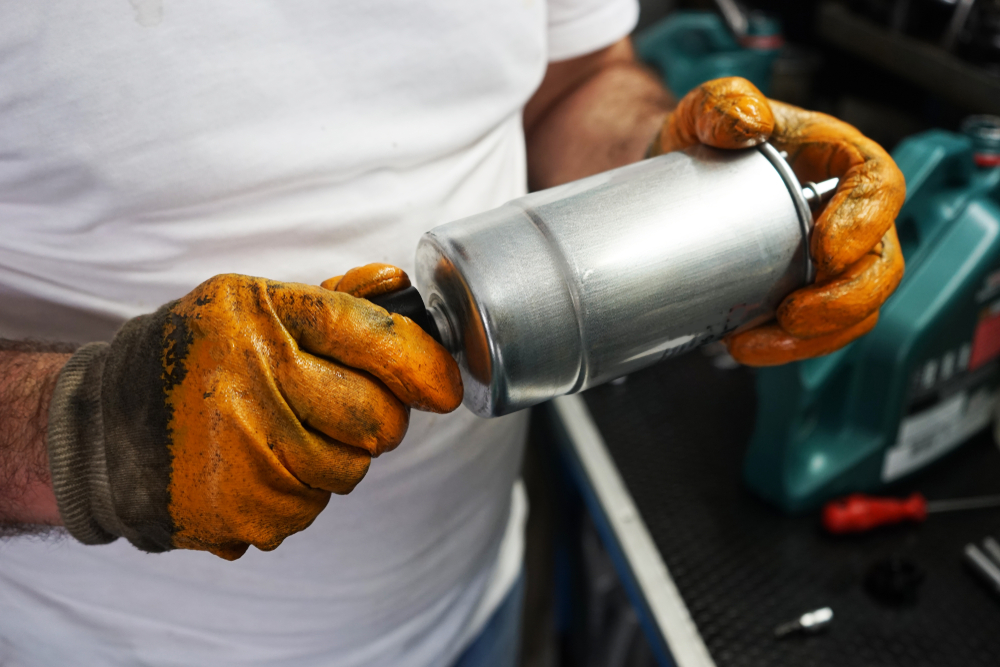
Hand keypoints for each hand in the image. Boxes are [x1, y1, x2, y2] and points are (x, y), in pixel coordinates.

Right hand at [47, 268, 461, 559]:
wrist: (102, 427)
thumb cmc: (190, 358)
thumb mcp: (250, 307)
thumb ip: (331, 299)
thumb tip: (398, 284)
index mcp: (261, 319)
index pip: (374, 336)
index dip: (424, 363)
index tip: (445, 386)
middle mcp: (254, 381)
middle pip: (377, 419)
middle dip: (377, 420)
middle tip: (343, 412)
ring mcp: (246, 451)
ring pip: (351, 469)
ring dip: (334, 457)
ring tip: (281, 434)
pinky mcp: (241, 509)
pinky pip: (312, 508)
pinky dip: (298, 491)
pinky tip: (256, 465)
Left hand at [650, 77, 905, 364]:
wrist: (670, 181)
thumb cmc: (702, 139)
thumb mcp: (704, 110)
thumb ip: (722, 103)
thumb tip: (748, 123)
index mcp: (837, 159)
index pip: (878, 185)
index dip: (865, 221)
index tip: (825, 248)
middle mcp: (844, 213)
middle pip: (880, 262)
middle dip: (846, 299)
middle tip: (794, 313)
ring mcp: (824, 260)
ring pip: (854, 308)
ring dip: (817, 336)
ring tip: (759, 342)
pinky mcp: (798, 293)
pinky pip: (816, 331)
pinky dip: (788, 347)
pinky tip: (747, 346)